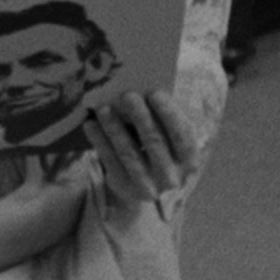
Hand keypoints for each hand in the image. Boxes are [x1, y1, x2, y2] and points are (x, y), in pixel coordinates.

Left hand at [84, 89, 205, 207]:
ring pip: (129, 153)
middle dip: (140, 117)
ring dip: (115, 128)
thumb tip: (140, 91)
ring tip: (103, 109)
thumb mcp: (167, 138)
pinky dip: (100, 141)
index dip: (169, 114)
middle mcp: (172, 176)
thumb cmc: (157, 149)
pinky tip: (90, 124)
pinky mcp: (125, 187)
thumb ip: (160, 120)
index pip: (182, 136)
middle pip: (155, 143)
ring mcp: (149, 185)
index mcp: (189, 160)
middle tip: (127, 95)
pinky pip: (110, 161)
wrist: (143, 185)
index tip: (155, 93)